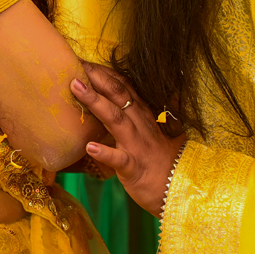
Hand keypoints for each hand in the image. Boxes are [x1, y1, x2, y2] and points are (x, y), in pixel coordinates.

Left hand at [70, 64, 185, 216]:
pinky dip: (105, 152)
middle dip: (97, 78)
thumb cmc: (165, 162)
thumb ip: (145, 114)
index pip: (124, 88)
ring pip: (116, 120)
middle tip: (76, 64)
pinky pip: (120, 159)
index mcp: (144, 116)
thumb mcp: (158, 133)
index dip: (105, 73)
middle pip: (118, 96)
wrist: (179, 192)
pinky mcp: (134, 168)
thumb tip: (149, 95)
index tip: (85, 61)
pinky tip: (89, 146)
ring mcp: (137, 146)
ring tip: (76, 88)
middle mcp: (140, 126)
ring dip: (95, 102)